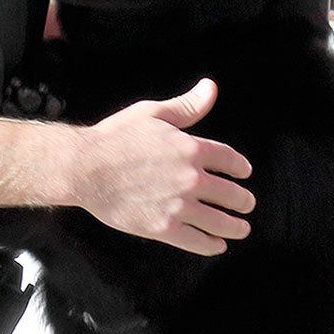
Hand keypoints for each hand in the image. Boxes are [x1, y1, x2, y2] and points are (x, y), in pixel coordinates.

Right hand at [75, 78, 254, 255]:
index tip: (244, 173)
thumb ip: (187, 106)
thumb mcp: (153, 112)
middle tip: (247, 204)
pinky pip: (196, 241)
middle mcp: (191, 178)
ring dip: (235, 227)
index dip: (240, 167)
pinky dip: (211, 245)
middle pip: (230, 194)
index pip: (229, 159)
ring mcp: (178, 205)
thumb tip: (211, 88)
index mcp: (191, 148)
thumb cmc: (116, 136)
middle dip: (243, 201)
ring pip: (218, 221)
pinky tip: (217, 245)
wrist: (86, 167)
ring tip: (241, 228)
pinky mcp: (163, 227)